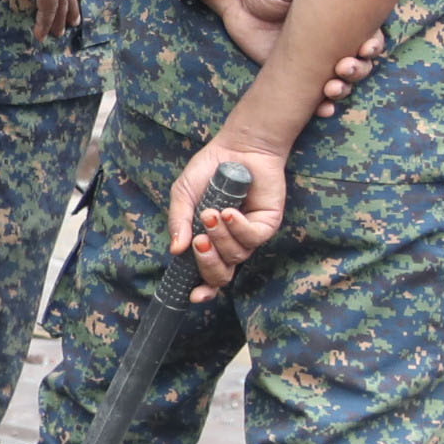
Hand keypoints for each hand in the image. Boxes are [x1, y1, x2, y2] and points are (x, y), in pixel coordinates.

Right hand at [167, 134, 288, 302]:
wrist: (238, 147)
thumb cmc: (209, 170)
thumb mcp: (183, 195)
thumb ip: (178, 221)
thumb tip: (176, 250)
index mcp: (208, 242)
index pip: (206, 276)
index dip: (202, 290)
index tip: (193, 296)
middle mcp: (230, 244)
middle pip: (222, 275)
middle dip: (208, 263)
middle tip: (198, 240)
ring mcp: (249, 236)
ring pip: (236, 256)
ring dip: (221, 237)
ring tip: (212, 212)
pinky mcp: (267, 225)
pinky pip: (253, 238)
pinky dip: (239, 228)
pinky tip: (229, 211)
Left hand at [207, 0, 382, 118]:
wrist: (240, 4)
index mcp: (341, 20)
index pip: (367, 35)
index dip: (372, 44)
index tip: (365, 47)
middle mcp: (333, 43)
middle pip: (359, 62)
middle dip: (357, 70)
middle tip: (343, 69)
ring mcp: (316, 62)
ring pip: (341, 82)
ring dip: (343, 90)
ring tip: (332, 90)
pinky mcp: (297, 76)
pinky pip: (316, 97)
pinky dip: (324, 106)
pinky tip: (324, 111)